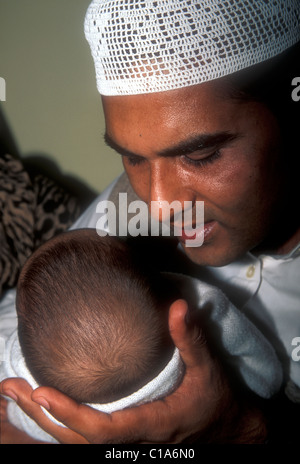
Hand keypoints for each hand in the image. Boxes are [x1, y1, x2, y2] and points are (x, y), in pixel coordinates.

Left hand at [0, 300, 266, 443]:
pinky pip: (85, 440)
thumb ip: (192, 339)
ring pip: (76, 444)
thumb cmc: (217, 401)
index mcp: (151, 426)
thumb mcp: (208, 370)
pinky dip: (58, 425)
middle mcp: (133, 442)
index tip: (43, 393)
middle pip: (77, 440)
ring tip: (16, 394)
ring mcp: (128, 444)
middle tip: (11, 389)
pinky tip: (42, 407)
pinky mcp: (126, 440)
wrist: (228, 432)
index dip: (71, 414)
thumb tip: (178, 305)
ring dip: (43, 421)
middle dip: (42, 417)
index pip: (103, 429)